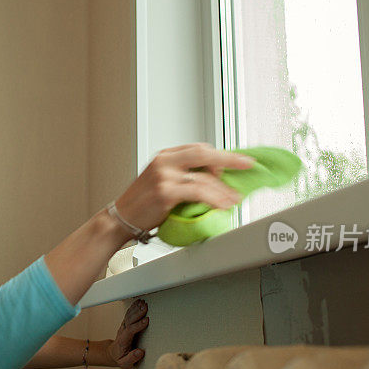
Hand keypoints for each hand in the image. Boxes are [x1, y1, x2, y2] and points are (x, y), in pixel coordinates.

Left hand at [106, 299, 149, 368]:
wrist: (113, 354)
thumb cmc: (120, 358)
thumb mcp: (125, 364)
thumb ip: (131, 358)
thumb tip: (140, 352)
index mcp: (123, 341)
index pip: (130, 331)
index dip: (138, 325)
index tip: (146, 321)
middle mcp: (122, 332)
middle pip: (129, 320)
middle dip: (137, 313)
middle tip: (145, 307)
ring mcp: (124, 327)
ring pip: (129, 316)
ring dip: (136, 309)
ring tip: (144, 303)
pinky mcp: (126, 324)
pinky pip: (129, 314)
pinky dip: (134, 307)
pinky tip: (139, 302)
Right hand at [112, 143, 254, 232]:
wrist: (121, 219)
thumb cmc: (142, 204)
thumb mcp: (162, 182)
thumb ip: (184, 176)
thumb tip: (215, 180)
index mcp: (164, 156)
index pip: (199, 148)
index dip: (221, 154)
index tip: (239, 159)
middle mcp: (164, 162)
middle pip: (204, 153)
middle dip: (230, 159)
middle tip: (247, 165)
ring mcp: (164, 176)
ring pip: (204, 177)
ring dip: (224, 189)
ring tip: (235, 198)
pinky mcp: (165, 192)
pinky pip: (198, 192)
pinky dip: (214, 198)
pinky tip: (222, 205)